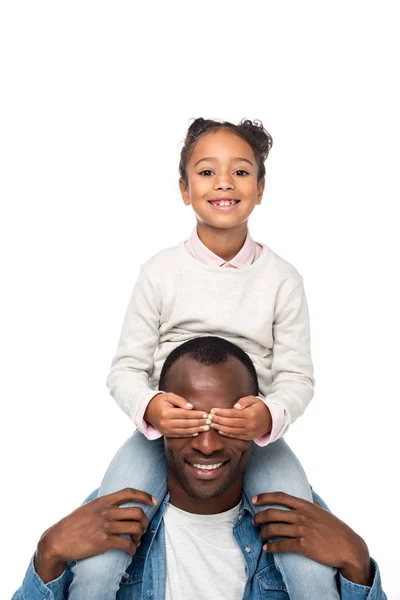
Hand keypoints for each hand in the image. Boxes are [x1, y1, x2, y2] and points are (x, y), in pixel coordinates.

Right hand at [34, 488, 155, 582]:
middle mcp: (106, 511)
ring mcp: (106, 526)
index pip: (129, 492)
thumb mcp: (88, 507)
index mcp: (103, 501)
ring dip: (140, 536)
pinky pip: (126, 544)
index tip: (154, 501)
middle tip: (143, 528)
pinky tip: (130, 551)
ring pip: (135, 528)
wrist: (58, 540)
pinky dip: (132, 549)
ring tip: (136, 541)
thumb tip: (116, 503)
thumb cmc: (73, 524)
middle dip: (145, 521)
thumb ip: (103, 504)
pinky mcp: (104, 542)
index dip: (145, 495)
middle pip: (137, 512)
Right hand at [144, 392, 208, 436]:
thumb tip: (191, 407)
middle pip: (186, 424)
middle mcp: (166, 423)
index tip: (206, 414)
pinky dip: (189, 434)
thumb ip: (180, 401)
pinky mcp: (166, 434)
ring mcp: (166, 430)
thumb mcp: (169, 396)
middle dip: (199, 423)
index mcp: (166, 413)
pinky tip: (197, 432)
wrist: (147, 410)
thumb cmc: (160, 401)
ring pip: (184, 431)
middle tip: (209, 421)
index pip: (185, 414)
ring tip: (206, 427)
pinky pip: (179, 435)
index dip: (196, 415)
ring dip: (196, 430)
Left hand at [209, 396, 271, 439]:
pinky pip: (236, 436)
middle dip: (218, 420)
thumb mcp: (254, 400)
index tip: (212, 410)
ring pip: (232, 431)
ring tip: (211, 424)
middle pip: (231, 423)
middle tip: (209, 417)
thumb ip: (244, 401)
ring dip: (220, 428)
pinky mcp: (249, 437)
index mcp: (251, 414)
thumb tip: (234, 407)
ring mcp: (250, 432)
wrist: (271, 419)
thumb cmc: (260, 407)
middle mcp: (250, 424)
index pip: (233, 414)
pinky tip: (220, 431)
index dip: (222, 413)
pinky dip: (227, 434)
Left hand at [253, 492, 371, 585]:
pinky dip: (272, 547)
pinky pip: (282, 545)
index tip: (254, 500)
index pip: (280, 497)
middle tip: (254, 521)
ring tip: (260, 536)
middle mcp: (302, 516)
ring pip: (274, 529)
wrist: (349, 547)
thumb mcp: (323, 510)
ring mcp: (303, 530)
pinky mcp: (304, 546)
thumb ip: (312, 500)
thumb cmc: (335, 528)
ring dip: (263, 533)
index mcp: (306, 506)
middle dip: (259, 517)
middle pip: (273, 513)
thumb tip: (308, 487)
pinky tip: (267, 548)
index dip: (265, 497)